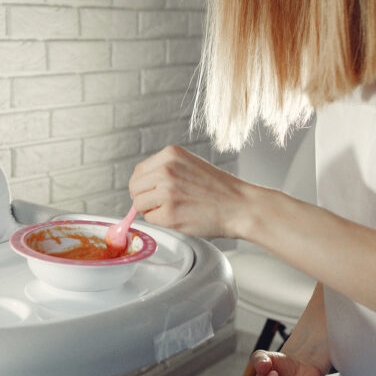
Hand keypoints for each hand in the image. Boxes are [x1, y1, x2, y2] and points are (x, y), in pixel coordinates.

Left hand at [128, 145, 253, 238]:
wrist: (240, 206)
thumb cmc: (219, 189)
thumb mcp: (190, 165)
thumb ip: (166, 170)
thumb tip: (141, 185)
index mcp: (170, 154)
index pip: (139, 171)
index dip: (143, 185)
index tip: (150, 192)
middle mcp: (166, 169)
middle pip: (135, 188)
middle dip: (144, 198)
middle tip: (161, 204)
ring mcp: (166, 191)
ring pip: (139, 204)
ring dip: (152, 210)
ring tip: (174, 209)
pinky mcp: (169, 213)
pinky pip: (150, 219)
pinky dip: (161, 221)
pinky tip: (179, 216)